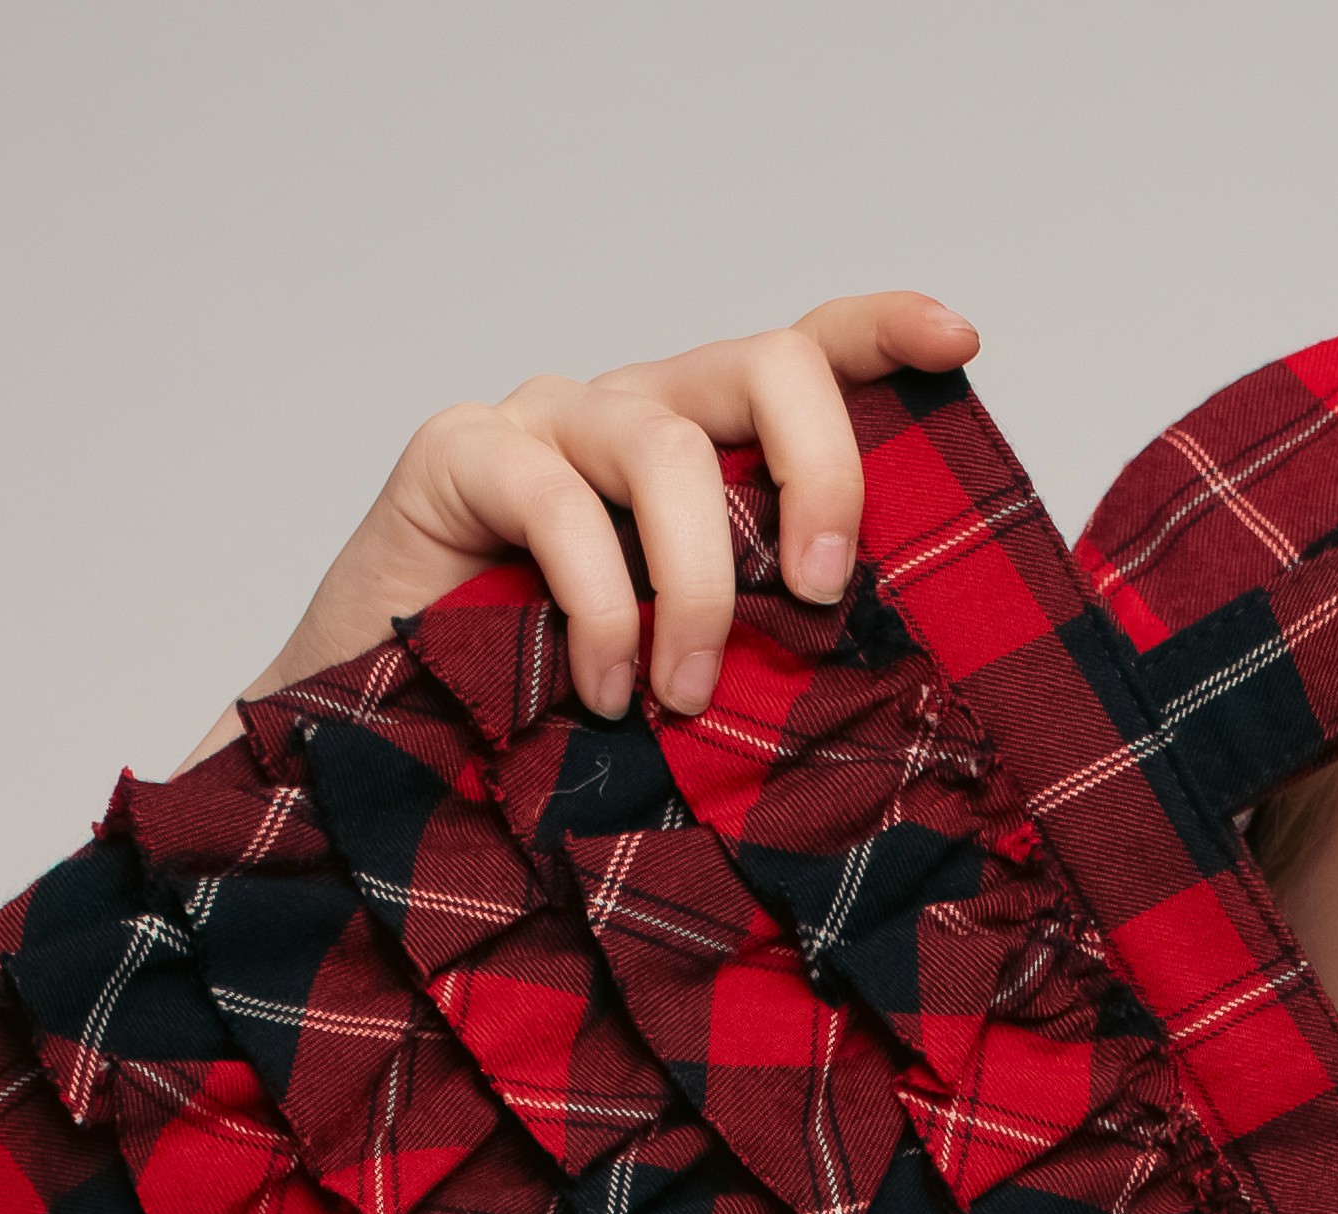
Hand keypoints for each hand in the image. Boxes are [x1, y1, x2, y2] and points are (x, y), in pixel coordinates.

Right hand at [196, 289, 980, 750]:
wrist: (378, 754)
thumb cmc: (543, 721)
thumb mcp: (681, 686)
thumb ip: (754, 656)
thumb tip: (875, 709)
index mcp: (701, 455)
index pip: (804, 356)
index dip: (883, 335)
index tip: (959, 344)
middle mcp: (632, 415)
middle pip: (764, 369)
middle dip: (821, 473)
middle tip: (815, 594)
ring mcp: (545, 427)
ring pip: (669, 446)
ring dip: (697, 584)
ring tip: (682, 698)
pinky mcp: (460, 456)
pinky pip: (559, 502)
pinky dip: (600, 605)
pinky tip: (601, 690)